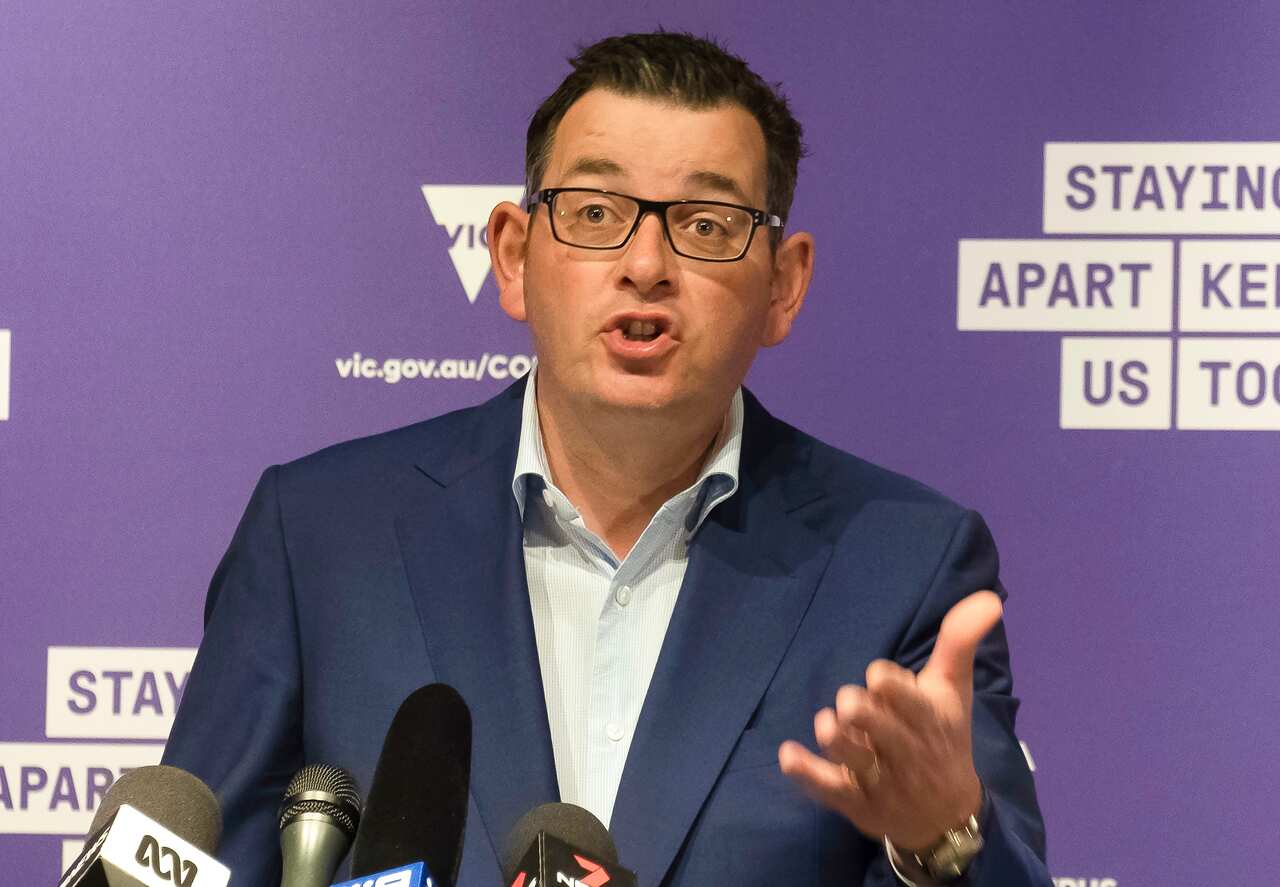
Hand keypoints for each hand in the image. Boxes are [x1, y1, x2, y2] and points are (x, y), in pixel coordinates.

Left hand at [778, 590, 1001, 850]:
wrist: (946, 816)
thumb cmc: (944, 738)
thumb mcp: (953, 690)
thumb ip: (959, 642)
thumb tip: (989, 598)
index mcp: (930, 720)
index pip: (909, 701)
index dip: (889, 685)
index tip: (878, 677)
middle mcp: (906, 752)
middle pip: (879, 729)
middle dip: (860, 712)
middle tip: (850, 702)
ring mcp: (880, 780)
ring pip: (853, 760)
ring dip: (836, 738)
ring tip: (826, 723)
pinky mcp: (855, 802)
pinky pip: (828, 789)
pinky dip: (805, 772)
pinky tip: (788, 754)